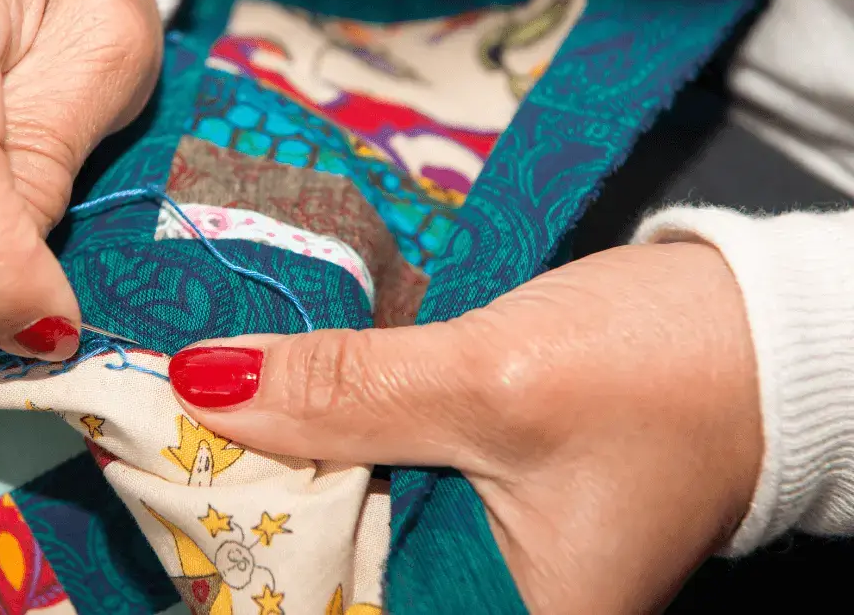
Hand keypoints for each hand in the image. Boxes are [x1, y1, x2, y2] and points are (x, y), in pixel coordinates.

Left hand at [167, 242, 763, 612]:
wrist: (758, 326)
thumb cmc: (667, 369)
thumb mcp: (491, 379)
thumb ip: (344, 391)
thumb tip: (198, 382)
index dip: (240, 568)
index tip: (161, 493)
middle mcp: (481, 604)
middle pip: (325, 578)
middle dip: (246, 511)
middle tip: (154, 440)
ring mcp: (472, 553)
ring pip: (341, 526)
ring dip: (276, 469)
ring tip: (189, 416)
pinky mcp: (468, 496)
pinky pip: (371, 484)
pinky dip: (323, 443)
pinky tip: (265, 405)